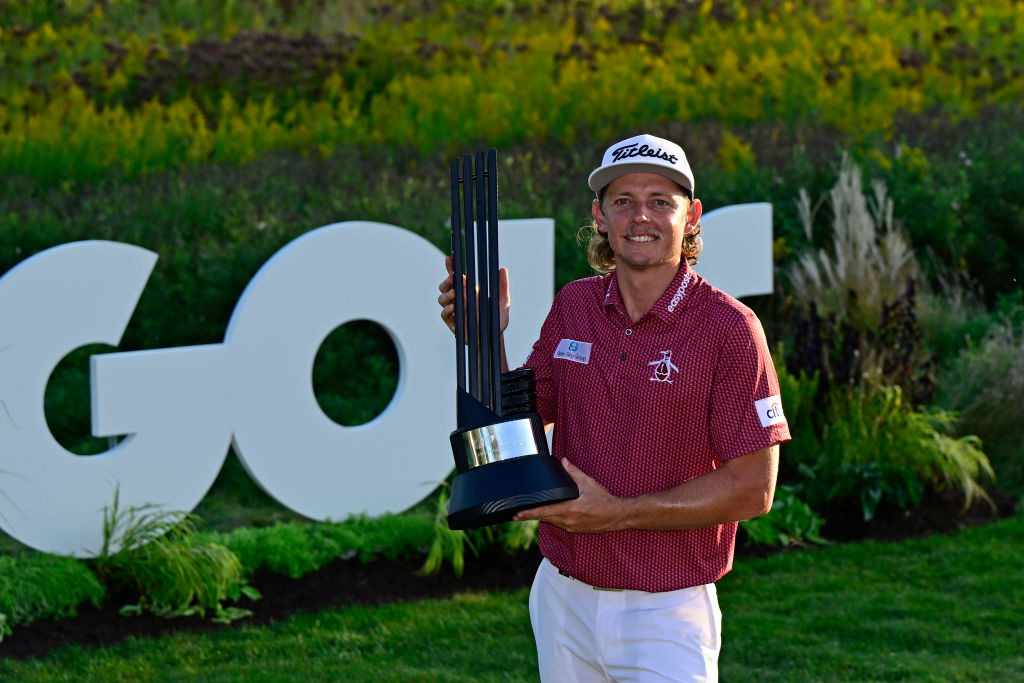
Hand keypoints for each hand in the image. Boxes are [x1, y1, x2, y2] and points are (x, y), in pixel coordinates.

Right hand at [437, 256, 509, 334]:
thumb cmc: (497, 318)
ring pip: (442, 299)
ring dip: (446, 295)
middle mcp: (459, 299)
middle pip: (444, 286)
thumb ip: (502, 286)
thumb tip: (502, 269)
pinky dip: (447, 310)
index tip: (449, 259)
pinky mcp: (453, 323)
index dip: (450, 267)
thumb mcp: (502, 301)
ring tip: (454, 294)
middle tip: (453, 278)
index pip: (455, 276)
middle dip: (446, 281)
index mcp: (468, 290)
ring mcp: (454, 310)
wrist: (494, 337)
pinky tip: (453, 307)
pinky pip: (444, 315)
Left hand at [513, 458, 628, 532]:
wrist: (617, 515)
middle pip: (543, 519)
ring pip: (551, 522)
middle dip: (530, 516)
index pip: (543, 512)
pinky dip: (552, 519)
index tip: (516, 514)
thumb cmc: (603, 499)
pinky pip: (559, 524)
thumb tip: (563, 461)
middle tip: (516, 514)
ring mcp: (571, 527)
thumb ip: (573, 472)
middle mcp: (567, 521)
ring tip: (530, 512)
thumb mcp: (588, 483)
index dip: (528, 513)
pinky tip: (550, 513)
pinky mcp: (575, 530)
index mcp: (569, 510)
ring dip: (542, 517)